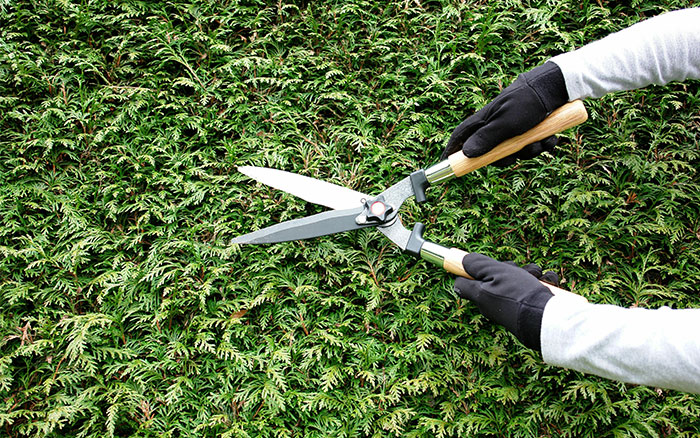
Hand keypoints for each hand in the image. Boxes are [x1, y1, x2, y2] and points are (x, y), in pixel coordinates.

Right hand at [441, 62, 568, 165]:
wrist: (556, 88)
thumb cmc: (527, 101)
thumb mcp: (506, 123)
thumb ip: (487, 139)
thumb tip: (466, 154)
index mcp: (484, 122)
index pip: (460, 138)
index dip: (452, 152)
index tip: (446, 166)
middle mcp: (496, 127)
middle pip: (492, 154)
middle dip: (508, 158)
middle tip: (518, 154)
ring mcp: (513, 129)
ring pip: (515, 152)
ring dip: (530, 151)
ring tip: (541, 141)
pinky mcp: (530, 131)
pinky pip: (532, 147)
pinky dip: (542, 145)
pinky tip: (550, 138)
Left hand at [453, 253, 559, 350]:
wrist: (545, 319)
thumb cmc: (517, 294)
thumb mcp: (495, 272)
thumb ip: (478, 265)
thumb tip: (462, 262)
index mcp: (480, 294)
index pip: (463, 282)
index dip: (470, 270)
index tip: (481, 263)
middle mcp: (492, 302)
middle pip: (494, 277)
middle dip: (508, 268)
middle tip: (515, 270)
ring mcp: (510, 306)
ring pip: (517, 281)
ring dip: (529, 273)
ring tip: (536, 276)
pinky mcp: (528, 308)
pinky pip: (533, 290)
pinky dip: (542, 283)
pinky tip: (546, 282)